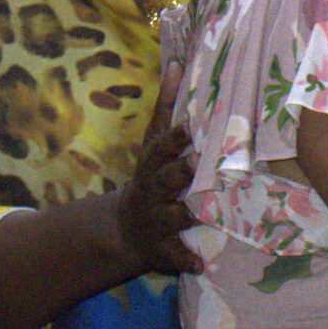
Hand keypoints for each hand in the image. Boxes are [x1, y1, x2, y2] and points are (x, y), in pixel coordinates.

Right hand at [113, 62, 200, 275]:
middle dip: (177, 173)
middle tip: (196, 164)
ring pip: (169, 217)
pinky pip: (172, 256)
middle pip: (163, 181)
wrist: (124, 227)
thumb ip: (166, 107)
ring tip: (202, 213)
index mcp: (152, 164)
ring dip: (184, 215)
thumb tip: (177, 64)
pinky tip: (199, 264)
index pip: (161, 148)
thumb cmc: (150, 175)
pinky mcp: (160, 248)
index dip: (174, 139)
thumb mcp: (152, 142)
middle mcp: (151, 191)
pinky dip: (184, 260)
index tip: (190, 129)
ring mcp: (154, 220)